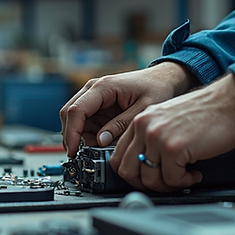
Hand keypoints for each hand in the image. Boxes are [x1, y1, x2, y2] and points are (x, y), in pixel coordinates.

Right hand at [59, 62, 199, 157]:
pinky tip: (102, 142)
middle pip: (69, 114)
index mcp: (103, 87)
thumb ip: (120, 125)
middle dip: (72, 136)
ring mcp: (94, 97)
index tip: (73, 151)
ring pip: (75, 119)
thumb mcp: (143, 109)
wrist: (164, 79)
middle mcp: (93, 89)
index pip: (76, 110)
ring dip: (81, 136)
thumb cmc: (156, 88)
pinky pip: (86, 122)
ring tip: (97, 149)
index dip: (71, 133)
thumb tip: (100, 141)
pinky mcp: (98, 105)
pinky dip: (89, 134)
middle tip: (80, 155)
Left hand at [111, 72, 234, 191]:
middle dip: (146, 184)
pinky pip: (171, 180)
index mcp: (140, 122)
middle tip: (164, 183)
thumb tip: (143, 168)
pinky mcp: (174, 148)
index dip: (132, 174)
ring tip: (183, 176)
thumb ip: (151, 139)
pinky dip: (185, 181)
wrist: (229, 101)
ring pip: (148, 179)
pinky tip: (195, 172)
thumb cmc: (205, 112)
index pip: (118, 157)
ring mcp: (157, 137)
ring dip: (168, 185)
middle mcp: (144, 127)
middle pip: (127, 171)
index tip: (146, 178)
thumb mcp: (167, 120)